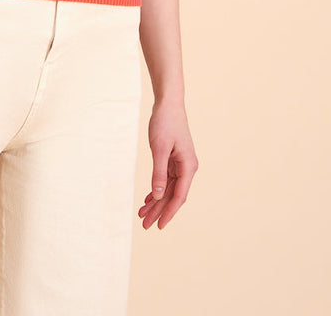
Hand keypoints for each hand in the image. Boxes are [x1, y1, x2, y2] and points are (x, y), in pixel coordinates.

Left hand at [138, 99, 197, 229]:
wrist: (168, 103)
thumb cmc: (165, 122)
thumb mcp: (159, 148)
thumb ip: (159, 172)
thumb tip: (159, 195)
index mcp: (188, 166)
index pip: (179, 196)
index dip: (169, 212)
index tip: (159, 226)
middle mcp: (187, 167)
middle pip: (173, 195)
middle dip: (159, 211)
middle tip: (144, 225)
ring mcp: (181, 164)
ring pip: (168, 189)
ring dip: (156, 202)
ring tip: (142, 215)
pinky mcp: (173, 159)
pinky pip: (166, 180)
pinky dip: (157, 189)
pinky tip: (148, 200)